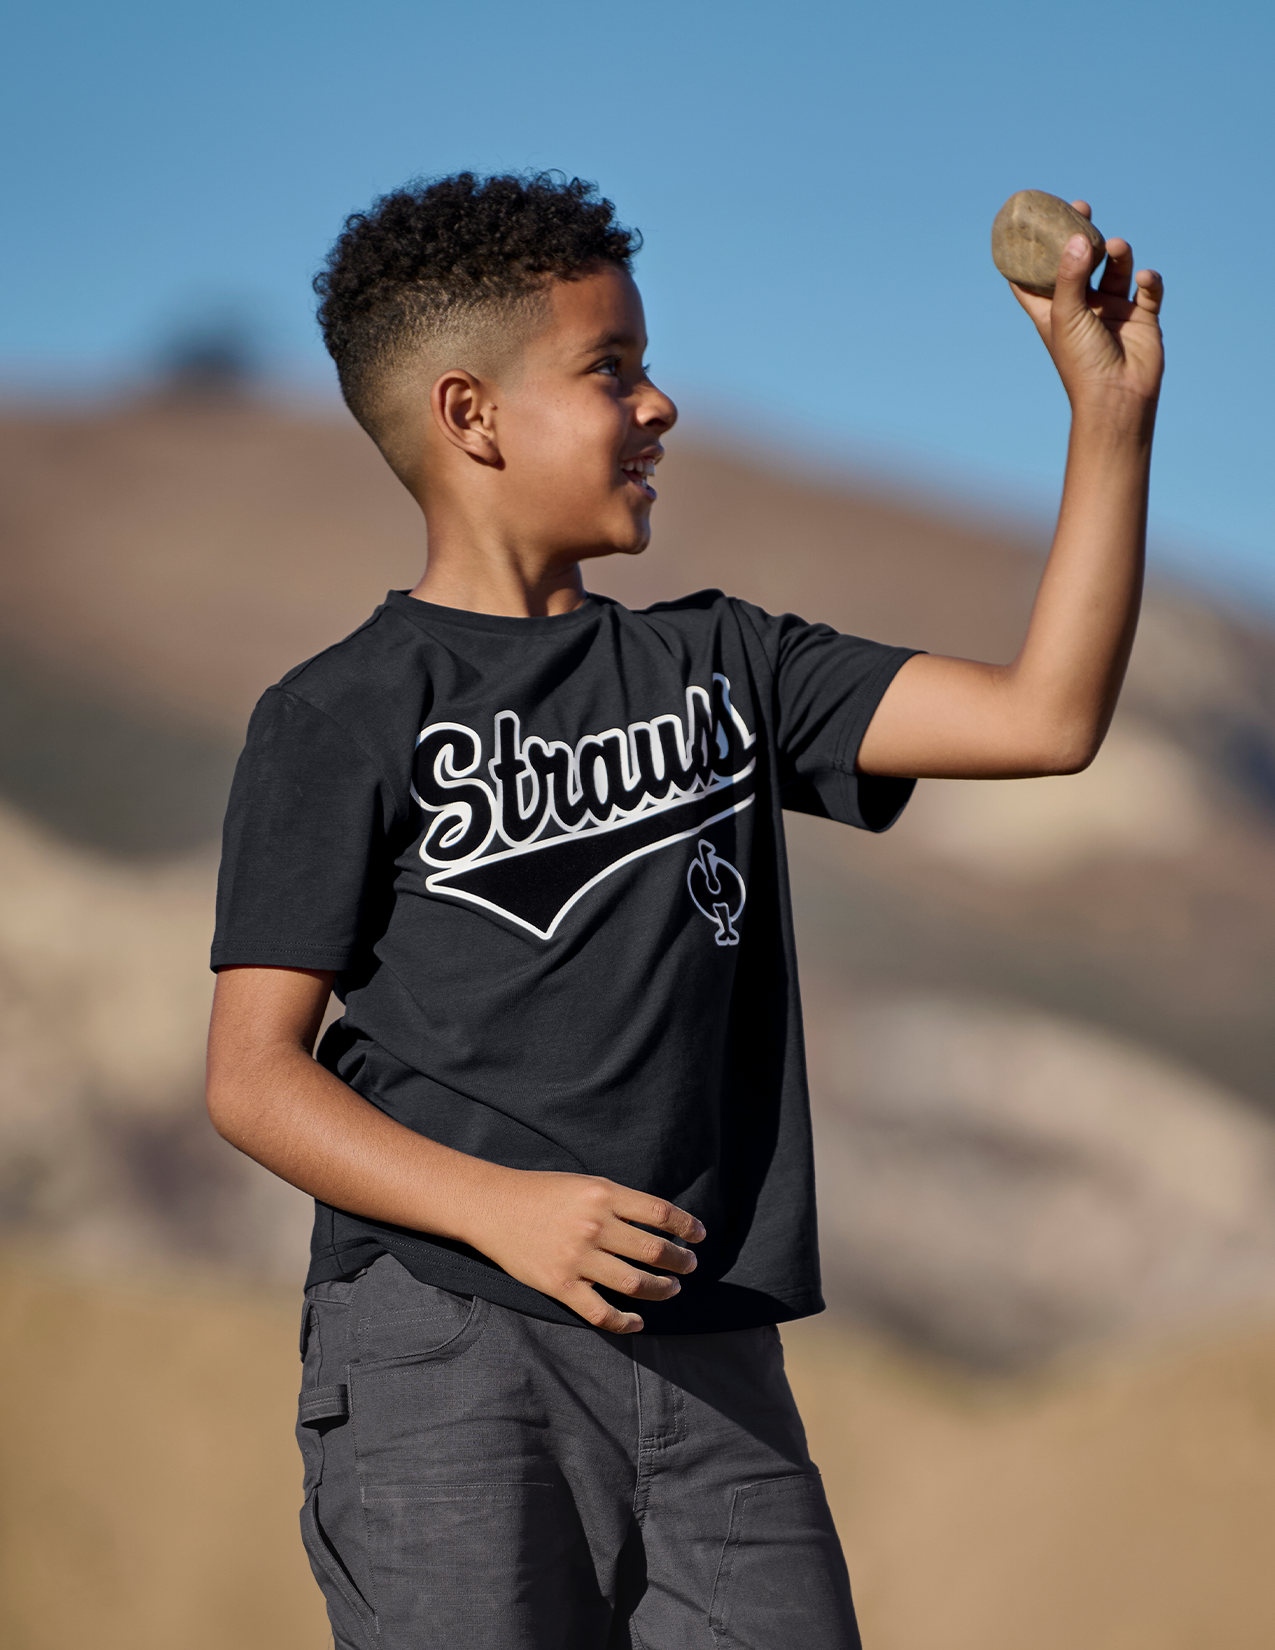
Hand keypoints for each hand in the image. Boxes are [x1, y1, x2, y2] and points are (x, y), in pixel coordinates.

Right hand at [467, 1167, 704, 1332]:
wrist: (492, 1207)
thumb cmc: (541, 1192)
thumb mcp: (585, 1184)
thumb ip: (618, 1203)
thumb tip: (657, 1223)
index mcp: (603, 1195)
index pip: (659, 1213)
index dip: (686, 1226)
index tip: (699, 1235)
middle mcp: (594, 1225)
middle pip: (654, 1250)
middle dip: (680, 1261)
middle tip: (689, 1266)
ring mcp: (578, 1258)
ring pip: (635, 1283)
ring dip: (662, 1289)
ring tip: (671, 1288)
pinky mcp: (561, 1285)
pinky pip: (601, 1312)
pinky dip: (625, 1322)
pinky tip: (638, 1321)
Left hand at [1010, 201, 1163, 417]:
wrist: (1118, 397)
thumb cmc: (1082, 363)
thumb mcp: (1067, 315)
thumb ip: (1070, 275)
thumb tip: (1078, 236)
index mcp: (1054, 311)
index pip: (1032, 280)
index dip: (1028, 253)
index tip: (1030, 223)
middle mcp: (1082, 307)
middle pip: (1078, 263)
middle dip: (1080, 236)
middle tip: (1082, 209)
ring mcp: (1112, 311)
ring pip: (1115, 269)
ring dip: (1117, 253)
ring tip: (1116, 247)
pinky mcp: (1141, 317)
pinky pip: (1148, 289)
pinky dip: (1148, 279)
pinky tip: (1144, 279)